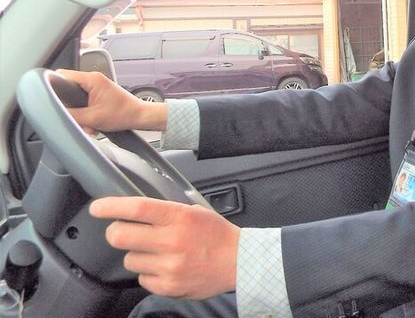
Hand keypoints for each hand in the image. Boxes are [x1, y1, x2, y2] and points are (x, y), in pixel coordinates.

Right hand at [56, 69, 166, 133]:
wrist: (139, 117)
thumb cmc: (124, 114)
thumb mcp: (93, 118)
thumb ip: (71, 114)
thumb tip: (57, 113)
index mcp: (92, 79)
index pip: (62, 75)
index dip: (54, 88)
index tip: (52, 101)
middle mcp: (93, 79)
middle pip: (67, 89)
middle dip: (70, 107)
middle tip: (77, 118)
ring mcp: (96, 86)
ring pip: (75, 99)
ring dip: (79, 114)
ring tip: (89, 124)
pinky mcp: (98, 94)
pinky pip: (84, 103)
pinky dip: (85, 114)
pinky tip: (92, 124)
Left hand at [90, 197, 239, 298]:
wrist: (238, 261)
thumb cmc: (215, 234)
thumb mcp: (193, 211)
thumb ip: (165, 211)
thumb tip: (133, 210)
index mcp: (179, 216)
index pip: (136, 208)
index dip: (111, 206)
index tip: (97, 207)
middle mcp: (172, 240)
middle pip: (120, 236)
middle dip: (115, 233)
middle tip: (120, 231)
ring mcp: (169, 265)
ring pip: (129, 259)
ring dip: (137, 255)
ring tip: (156, 252)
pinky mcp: (168, 286)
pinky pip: (141, 278)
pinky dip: (149, 273)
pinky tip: (165, 266)